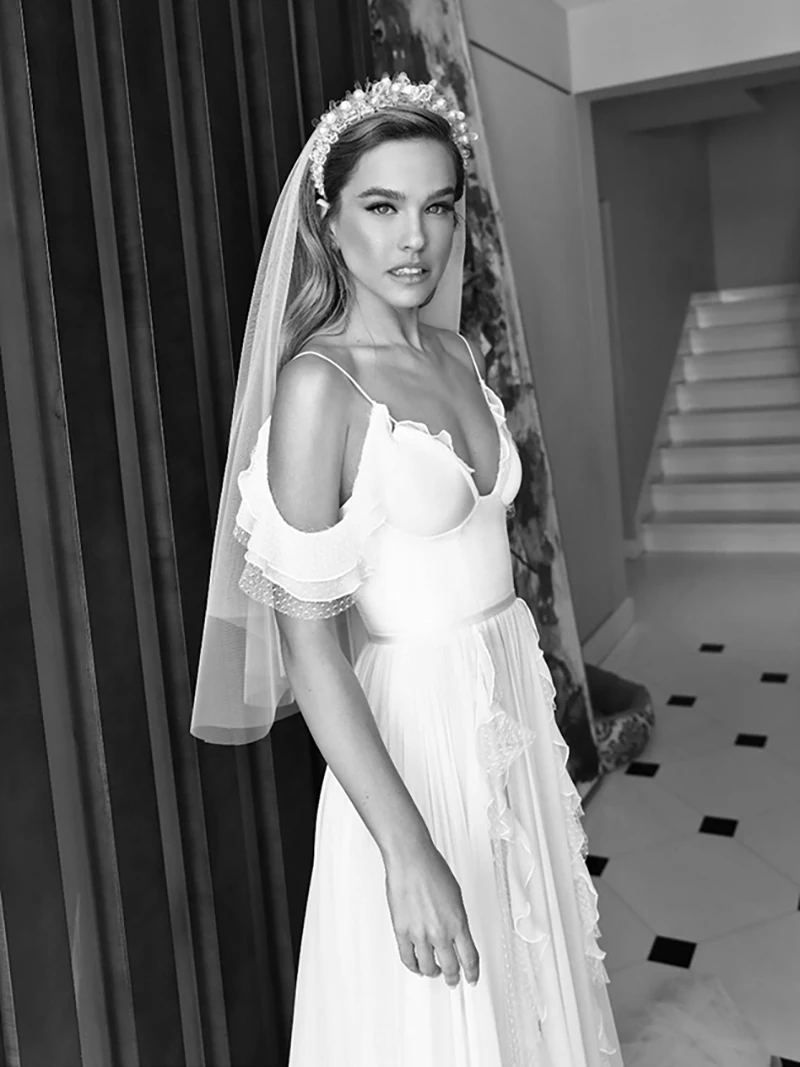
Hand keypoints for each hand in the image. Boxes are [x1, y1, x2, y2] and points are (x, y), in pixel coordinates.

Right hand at [383, 839, 479, 988]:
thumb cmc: (432, 869)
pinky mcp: (402, 931)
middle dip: (453, 977)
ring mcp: (420, 934)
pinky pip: (408, 958)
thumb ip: (457, 919)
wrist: (411, 859)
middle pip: (450, 967)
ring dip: (432, 972)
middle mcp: (440, 932)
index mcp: (458, 922)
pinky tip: (416, 965)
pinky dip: (413, 966)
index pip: (470, 958)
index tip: (472, 978)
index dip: (472, 973)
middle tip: (453, 980)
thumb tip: (456, 933)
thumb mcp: (456, 896)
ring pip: (428, 967)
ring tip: (433, 972)